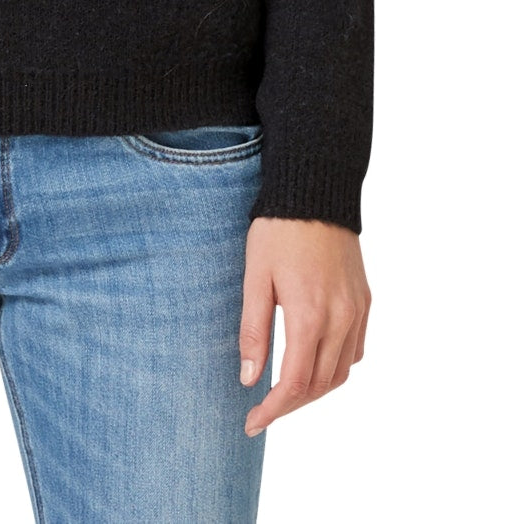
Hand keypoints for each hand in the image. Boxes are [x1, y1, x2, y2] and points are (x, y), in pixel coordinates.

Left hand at [238, 216, 370, 436]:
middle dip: (290, 405)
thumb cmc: (278, 231)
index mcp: (309, 315)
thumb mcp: (255, 276)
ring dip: (314, 390)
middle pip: (319, 385)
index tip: (252, 422)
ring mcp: (357, 312)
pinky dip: (336, 368)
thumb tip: (249, 378)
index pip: (294, 383)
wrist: (315, 192)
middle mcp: (340, 319)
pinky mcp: (365, 302)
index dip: (272, 410)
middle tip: (263, 411)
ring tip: (285, 393)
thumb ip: (253, 330)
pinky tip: (314, 363)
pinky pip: (355, 351)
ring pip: (341, 373)